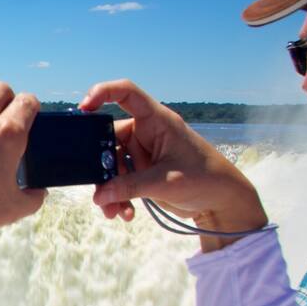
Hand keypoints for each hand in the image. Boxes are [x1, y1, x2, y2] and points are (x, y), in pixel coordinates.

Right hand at [80, 79, 267, 251]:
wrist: (223, 202)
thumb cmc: (205, 179)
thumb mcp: (165, 182)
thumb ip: (129, 187)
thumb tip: (99, 196)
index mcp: (156, 121)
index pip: (126, 93)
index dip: (102, 92)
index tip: (83, 108)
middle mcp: (146, 133)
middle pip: (108, 139)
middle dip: (100, 167)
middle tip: (98, 189)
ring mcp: (142, 152)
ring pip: (111, 165)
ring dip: (109, 188)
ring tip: (112, 211)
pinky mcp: (142, 171)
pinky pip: (119, 181)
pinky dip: (117, 197)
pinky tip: (124, 213)